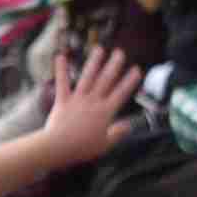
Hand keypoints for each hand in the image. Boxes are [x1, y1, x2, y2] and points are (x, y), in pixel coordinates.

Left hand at [42, 47, 140, 167]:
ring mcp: (77, 99)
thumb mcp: (105, 144)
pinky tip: (61, 56)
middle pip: (106, 80)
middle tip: (120, 52)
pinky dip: (61, 70)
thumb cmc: (82, 148)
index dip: (130, 81)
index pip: (121, 93)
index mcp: (105, 112)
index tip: (137, 69)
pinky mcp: (62, 100)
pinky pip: (62, 83)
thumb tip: (128, 125)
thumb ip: (118, 133)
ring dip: (94, 62)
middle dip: (114, 65)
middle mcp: (93, 102)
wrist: (59, 147)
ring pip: (88, 77)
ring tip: (99, 49)